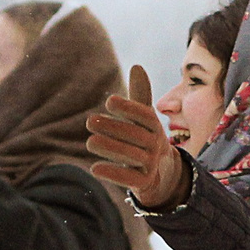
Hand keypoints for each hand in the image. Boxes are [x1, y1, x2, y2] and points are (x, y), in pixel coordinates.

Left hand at [87, 66, 186, 208]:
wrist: (160, 173)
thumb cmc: (144, 138)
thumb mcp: (144, 118)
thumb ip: (139, 94)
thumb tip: (137, 66)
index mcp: (155, 126)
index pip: (144, 115)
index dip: (128, 107)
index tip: (109, 101)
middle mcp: (156, 145)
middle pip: (135, 135)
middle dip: (113, 127)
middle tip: (89, 121)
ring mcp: (151, 165)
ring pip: (131, 156)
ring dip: (110, 148)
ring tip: (90, 141)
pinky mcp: (144, 183)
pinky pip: (129, 179)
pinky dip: (113, 174)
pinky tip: (94, 169)